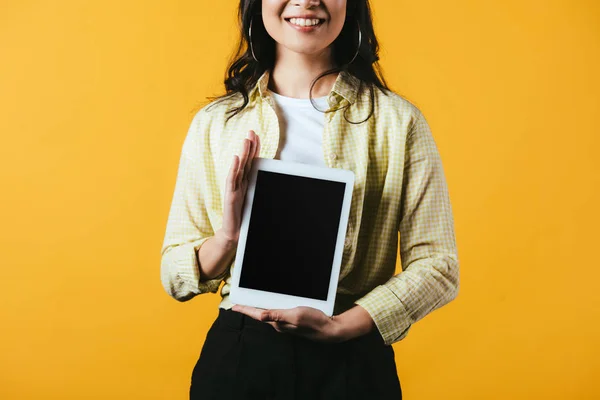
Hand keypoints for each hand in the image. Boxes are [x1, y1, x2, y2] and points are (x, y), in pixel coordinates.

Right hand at [217, 130, 260, 244]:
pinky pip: (232, 180)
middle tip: (251, 131)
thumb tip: (273, 179)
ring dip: (243, 153)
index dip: (254, 149)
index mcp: (245, 182)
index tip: (257, 136)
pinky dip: (234, 168)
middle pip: (245, 161)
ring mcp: (234, 188)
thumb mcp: (254, 199)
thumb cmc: (244, 216)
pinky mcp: (230, 196)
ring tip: (246, 140)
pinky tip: (236, 158)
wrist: (234, 233)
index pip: (250, 162)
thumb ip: (259, 188)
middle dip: (249, 146)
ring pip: (239, 167)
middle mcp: (239, 183)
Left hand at [232, 304, 343, 341]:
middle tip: (240, 303)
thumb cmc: (313, 321)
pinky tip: (272, 304)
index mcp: (278, 322)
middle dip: (250, 309)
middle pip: (261, 314)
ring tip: (251, 303)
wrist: (328, 330)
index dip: (246, 310)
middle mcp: (279, 324)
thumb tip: (261, 315)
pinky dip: (271, 308)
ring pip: (269, 314)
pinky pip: (278, 314)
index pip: (258, 315)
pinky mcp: (292, 320)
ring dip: (260, 308)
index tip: (234, 306)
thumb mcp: (295, 315)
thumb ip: (278, 315)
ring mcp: (286, 323)